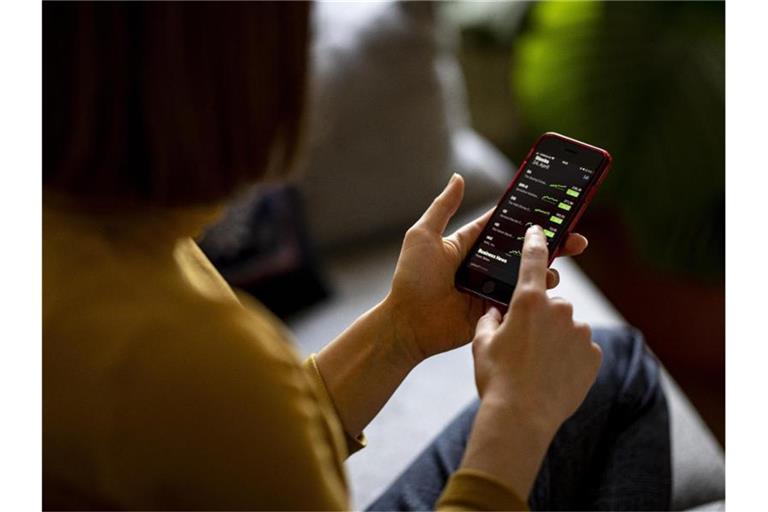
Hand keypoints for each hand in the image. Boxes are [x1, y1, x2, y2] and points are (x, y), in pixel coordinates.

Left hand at [385, 173, 588, 365]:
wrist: (408, 323)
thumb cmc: (411, 278)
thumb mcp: (423, 236)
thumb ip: (442, 206)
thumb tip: (458, 177)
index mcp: (470, 244)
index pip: (506, 226)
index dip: (529, 218)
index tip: (555, 208)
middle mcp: (485, 264)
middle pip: (524, 250)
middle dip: (552, 243)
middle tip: (576, 239)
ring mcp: (492, 288)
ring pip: (527, 275)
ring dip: (547, 269)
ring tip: (556, 267)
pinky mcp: (496, 310)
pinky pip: (521, 300)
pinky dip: (536, 294)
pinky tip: (548, 288)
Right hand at [471, 224, 602, 426]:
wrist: (522, 417)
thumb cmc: (496, 378)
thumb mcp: (481, 343)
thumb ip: (489, 320)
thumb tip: (496, 312)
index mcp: (528, 300)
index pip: (534, 258)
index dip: (536, 241)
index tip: (540, 230)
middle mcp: (559, 309)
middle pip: (550, 304)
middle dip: (539, 318)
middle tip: (523, 345)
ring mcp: (580, 332)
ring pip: (566, 327)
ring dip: (555, 339)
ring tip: (537, 366)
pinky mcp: (593, 355)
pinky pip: (580, 348)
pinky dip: (569, 357)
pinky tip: (553, 375)